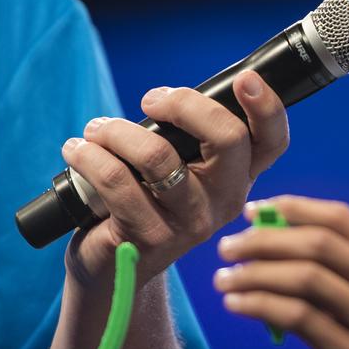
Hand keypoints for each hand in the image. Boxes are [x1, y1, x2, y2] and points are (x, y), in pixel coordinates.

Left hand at [62, 70, 287, 284]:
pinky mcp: (150, 237)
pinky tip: (77, 151)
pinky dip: (90, 157)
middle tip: (150, 100)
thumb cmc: (147, 202)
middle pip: (228, 138)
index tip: (245, 79)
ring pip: (159, 156)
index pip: (272, 141)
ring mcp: (191, 223)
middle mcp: (227, 201)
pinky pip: (117, 181)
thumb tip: (173, 97)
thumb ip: (193, 139)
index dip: (267, 107)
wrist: (114, 268)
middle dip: (183, 104)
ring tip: (96, 129)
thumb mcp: (183, 172)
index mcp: (241, 177)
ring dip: (117, 131)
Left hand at [214, 196, 348, 348]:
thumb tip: (283, 267)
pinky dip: (261, 305)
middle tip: (228, 247)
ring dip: (254, 272)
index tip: (254, 211)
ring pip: (305, 276)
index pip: (342, 219)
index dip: (293, 208)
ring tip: (224, 279)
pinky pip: (299, 318)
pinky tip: (238, 306)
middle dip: (264, 238)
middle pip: (318, 242)